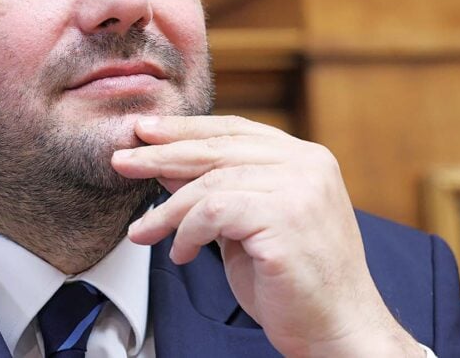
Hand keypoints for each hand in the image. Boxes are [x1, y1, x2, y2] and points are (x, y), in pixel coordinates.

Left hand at [111, 115, 420, 356]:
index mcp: (306, 158)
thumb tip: (164, 165)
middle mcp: (308, 164)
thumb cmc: (294, 283)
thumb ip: (217, 190)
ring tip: (144, 232)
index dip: (185, 129)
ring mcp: (300, 189)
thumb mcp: (247, 224)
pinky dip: (187, 233)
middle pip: (217, 148)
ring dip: (168, 210)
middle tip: (121, 161)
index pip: (234, 130)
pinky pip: (214, 212)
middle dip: (161, 154)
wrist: (337, 330)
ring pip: (210, 182)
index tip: (144, 132)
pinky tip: (179, 253)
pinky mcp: (285, 218)